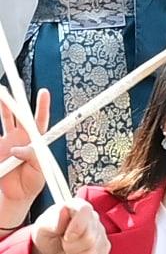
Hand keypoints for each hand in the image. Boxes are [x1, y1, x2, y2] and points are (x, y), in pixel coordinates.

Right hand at [0, 89, 47, 224]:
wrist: (15, 197)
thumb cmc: (31, 183)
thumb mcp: (40, 172)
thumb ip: (33, 158)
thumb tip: (18, 148)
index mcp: (36, 140)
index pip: (40, 119)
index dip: (42, 106)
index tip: (43, 92)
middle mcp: (21, 136)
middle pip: (19, 114)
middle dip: (16, 100)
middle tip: (13, 86)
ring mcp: (7, 141)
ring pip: (4, 119)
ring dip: (2, 107)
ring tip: (1, 93)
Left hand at [30, 199, 109, 253]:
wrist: (52, 245)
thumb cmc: (48, 234)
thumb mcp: (43, 226)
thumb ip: (53, 219)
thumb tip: (63, 210)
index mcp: (78, 206)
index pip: (85, 211)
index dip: (77, 226)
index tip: (66, 237)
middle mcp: (93, 216)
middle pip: (90, 236)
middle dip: (72, 245)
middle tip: (63, 242)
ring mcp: (101, 231)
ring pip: (93, 248)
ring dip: (77, 252)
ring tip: (68, 247)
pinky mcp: (104, 245)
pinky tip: (76, 251)